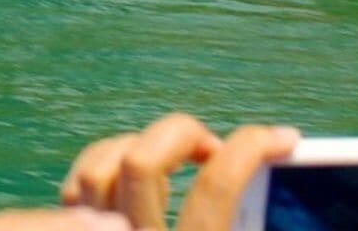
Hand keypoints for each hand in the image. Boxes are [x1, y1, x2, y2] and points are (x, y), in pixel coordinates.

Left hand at [61, 119, 292, 230]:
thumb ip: (246, 222)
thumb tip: (278, 174)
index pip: (217, 188)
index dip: (251, 149)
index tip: (280, 137)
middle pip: (142, 161)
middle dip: (184, 135)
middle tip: (214, 147)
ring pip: (101, 166)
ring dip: (141, 145)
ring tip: (175, 159)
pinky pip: (77, 186)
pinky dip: (105, 166)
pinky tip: (132, 173)